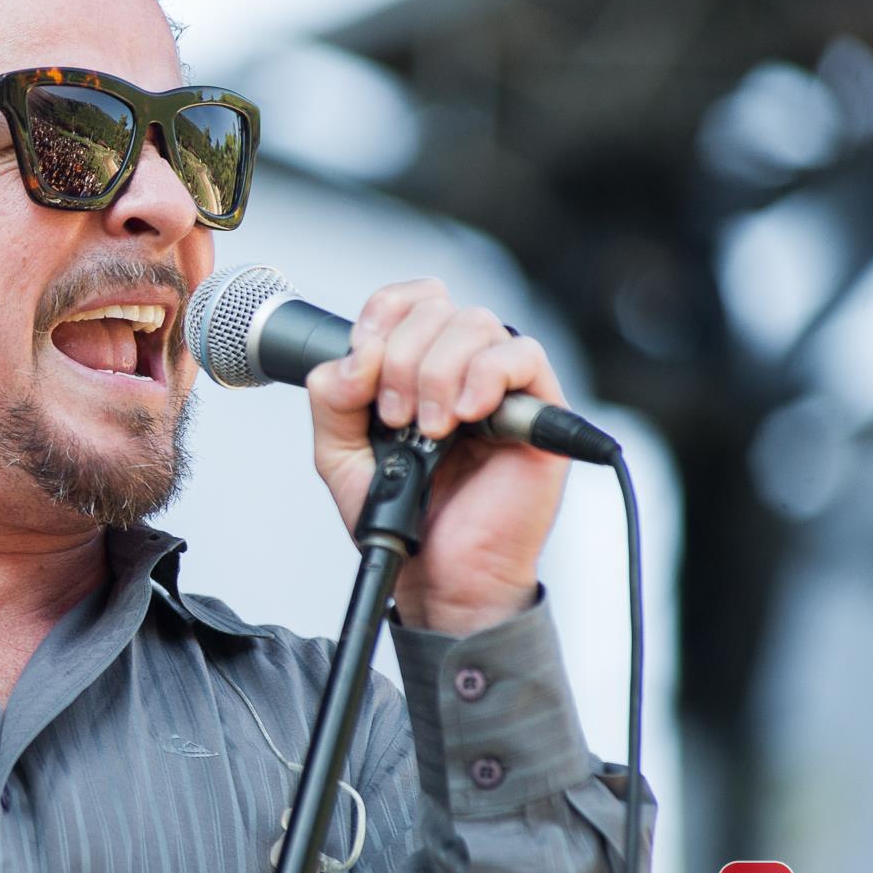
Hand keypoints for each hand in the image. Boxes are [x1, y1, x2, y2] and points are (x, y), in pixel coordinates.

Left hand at [304, 279, 570, 635]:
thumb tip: (352, 360)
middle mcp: (460, 365)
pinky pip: (523, 356)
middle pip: (436, 307)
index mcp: (415, 365)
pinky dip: (487, 375)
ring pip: (475, 323)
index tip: (362, 367)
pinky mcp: (540, 409)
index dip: (380, 318)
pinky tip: (467, 415)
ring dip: (438, 373)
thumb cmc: (403, 514)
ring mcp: (501, 384)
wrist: (439, 572)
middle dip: (401, 360)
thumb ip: (332, 400)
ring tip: (431, 430)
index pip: (405, 300)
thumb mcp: (341, 454)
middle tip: (396, 419)